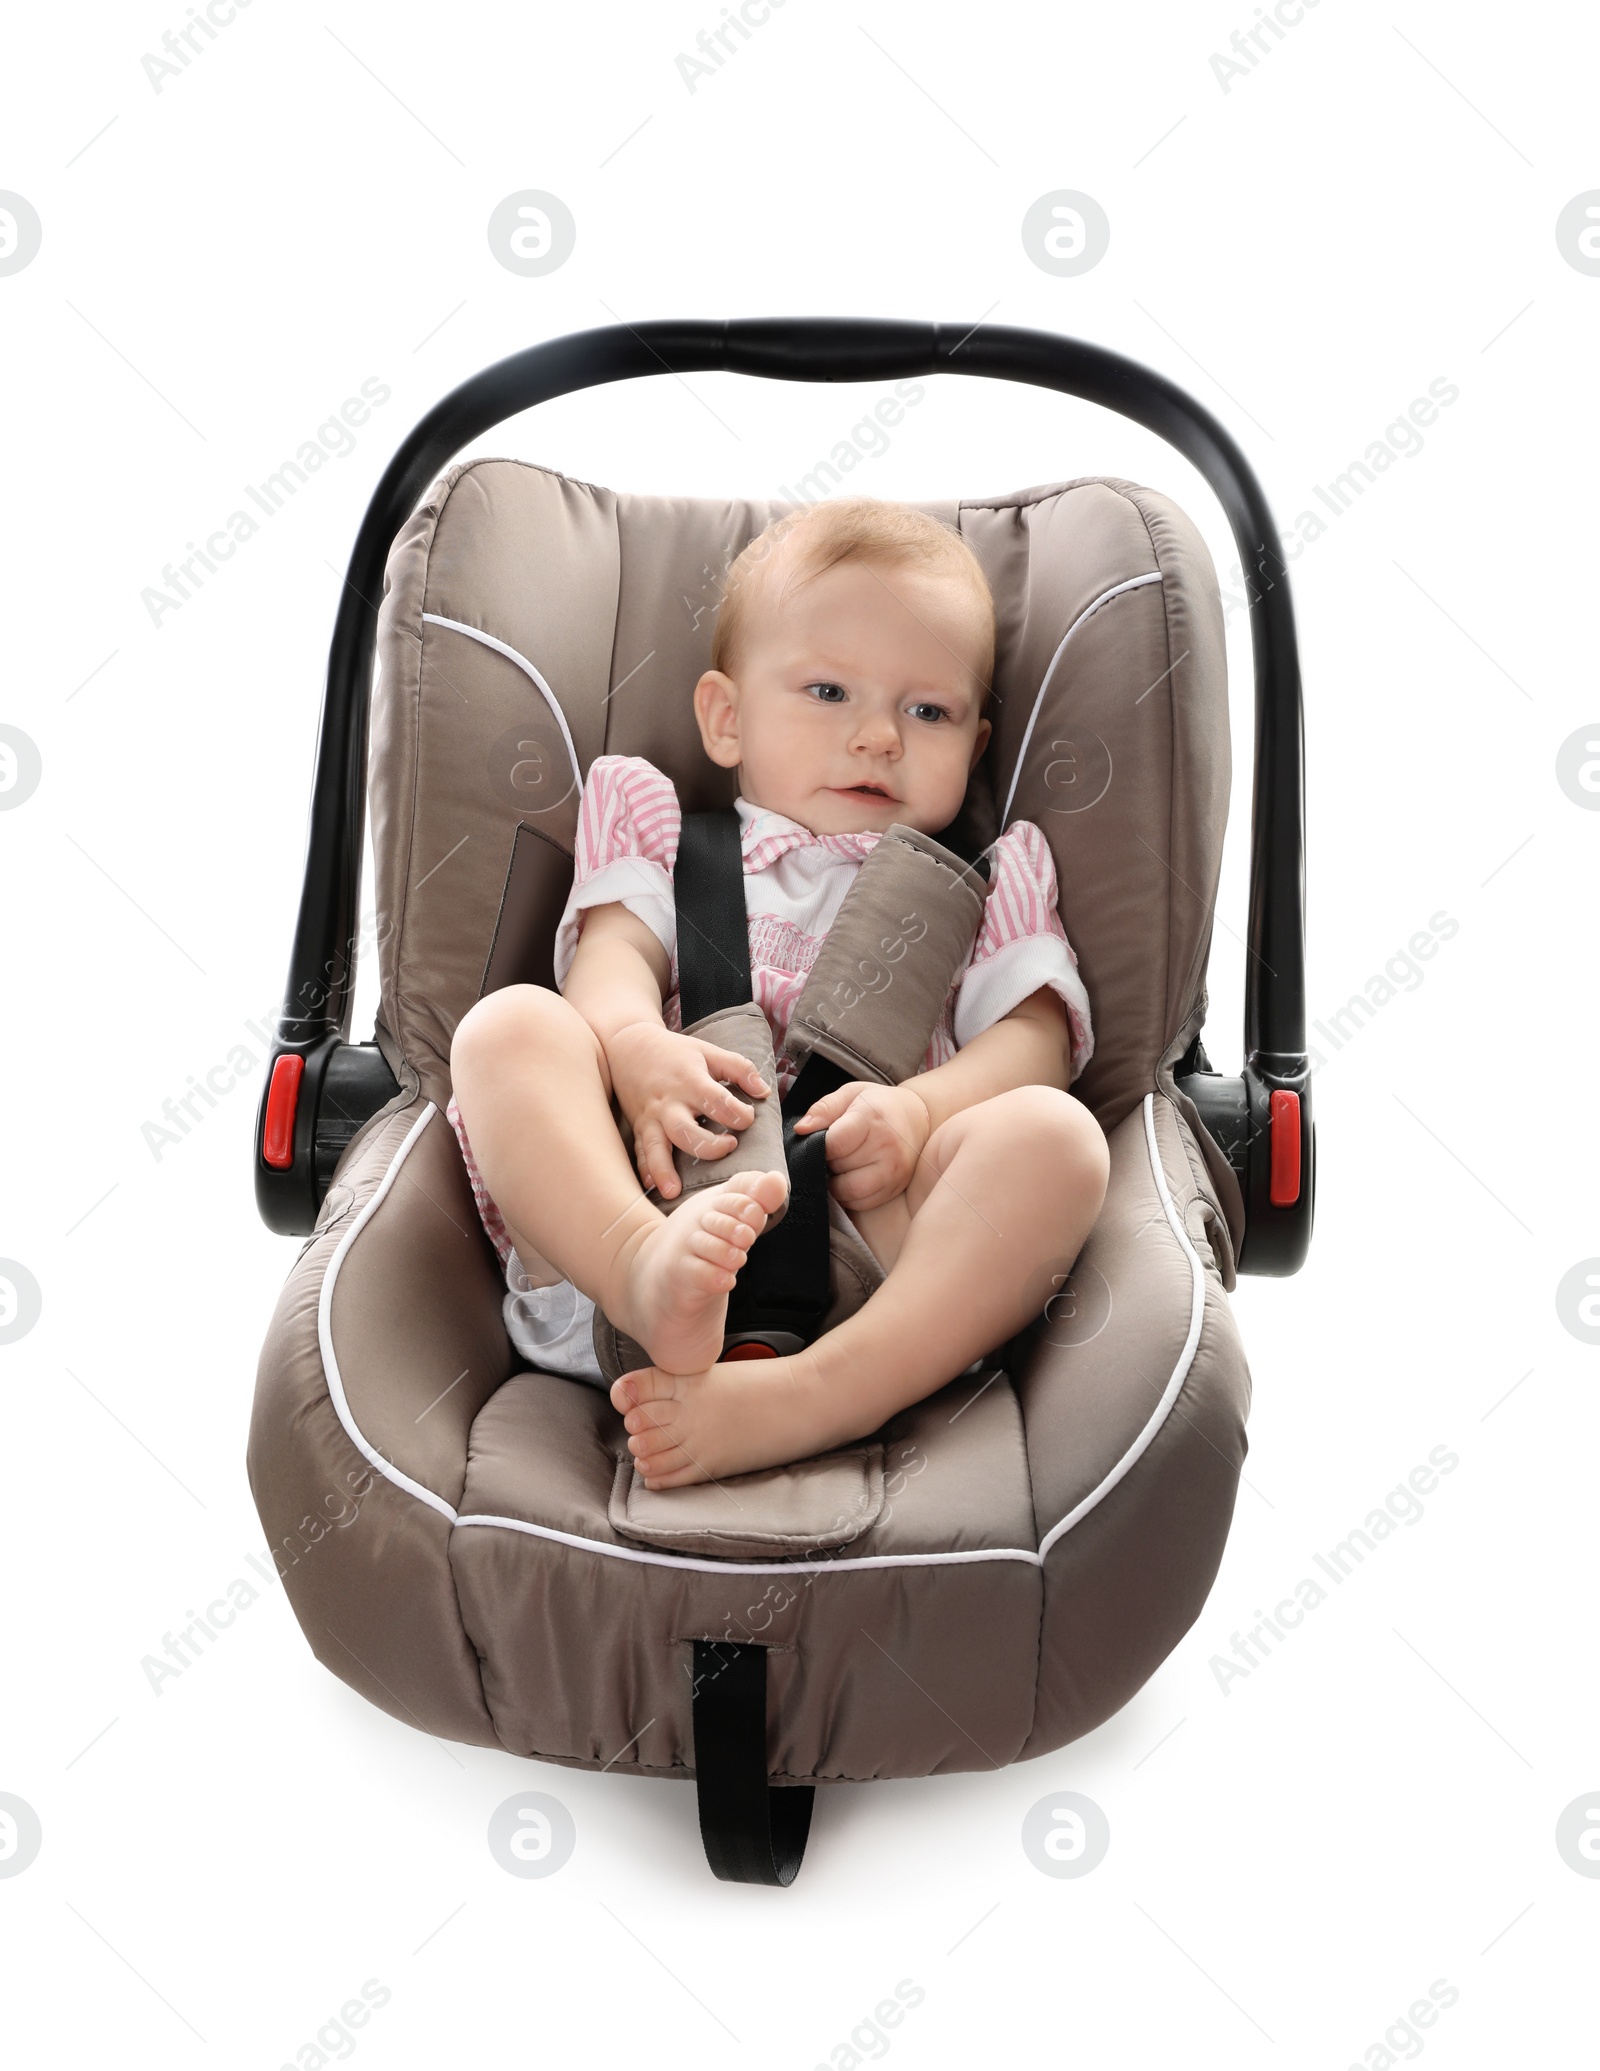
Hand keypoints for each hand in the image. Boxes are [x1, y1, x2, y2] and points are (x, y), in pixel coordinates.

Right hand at [604, 1021, 771, 1199]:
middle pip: (685, 1130)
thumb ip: (739, 1068)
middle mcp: (669, 1102)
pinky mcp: (639, 1127)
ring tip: (673, 1192)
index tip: (748, 1117)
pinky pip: (639, 1151)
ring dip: (664, 1169)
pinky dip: (644, 1169)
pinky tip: (652, 1186)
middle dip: (708, 1145)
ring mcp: (651, 1117)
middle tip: (729, 1146)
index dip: (739, 1113)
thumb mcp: (708, 1051)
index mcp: (690, 1081)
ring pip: (656, 1146)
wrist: (628, 1047)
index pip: (717, 1102)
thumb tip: (765, 1091)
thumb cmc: (674, 1052)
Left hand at [792, 1080, 931, 1213]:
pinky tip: (851, 1178)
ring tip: (839, 1167)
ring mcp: (893, 1170)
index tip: (820, 1141)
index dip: (819, 1146)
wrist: (918, 1117)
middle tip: (831, 1153)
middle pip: (839, 1167)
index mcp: (872, 1118)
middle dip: (827, 1163)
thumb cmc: (878, 1105)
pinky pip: (863, 1203)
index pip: (833, 1144)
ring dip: (836, 1183)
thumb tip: (800, 1129)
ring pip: (850, 1191)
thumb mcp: (850, 1094)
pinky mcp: (896, 1187)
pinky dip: (849, 1196)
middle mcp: (886, 1146)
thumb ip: (823, 1109)